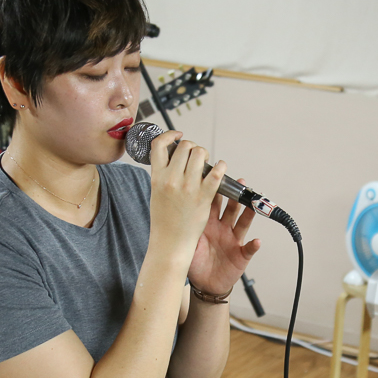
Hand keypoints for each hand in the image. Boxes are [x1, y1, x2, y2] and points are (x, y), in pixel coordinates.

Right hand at [147, 131, 224, 258]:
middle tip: (196, 155)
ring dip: (205, 154)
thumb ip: (163, 175)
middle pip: (185, 147)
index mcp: (157, 177)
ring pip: (200, 154)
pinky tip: (221, 166)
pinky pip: (216, 172)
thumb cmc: (163, 220)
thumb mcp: (156, 193)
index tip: (178, 136)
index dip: (169, 135)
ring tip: (206, 163)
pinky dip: (221, 165)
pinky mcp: (203, 196)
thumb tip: (173, 158)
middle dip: (192, 147)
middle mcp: (171, 179)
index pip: (159, 145)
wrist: (170, 243)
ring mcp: (188, 187)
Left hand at [188, 179, 261, 296]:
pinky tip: (257, 241)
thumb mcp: (187, 244)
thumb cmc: (195, 263)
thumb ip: (185, 229)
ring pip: (242, 223)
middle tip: (239, 183)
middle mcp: (223, 229)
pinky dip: (253, 245)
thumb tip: (175, 212)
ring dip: (248, 213)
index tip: (217, 177)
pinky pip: (249, 248)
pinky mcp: (241, 254)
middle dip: (236, 196)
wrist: (204, 284)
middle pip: (231, 209)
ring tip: (253, 205)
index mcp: (208, 224)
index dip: (216, 191)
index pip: (213, 204)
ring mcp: (233, 240)